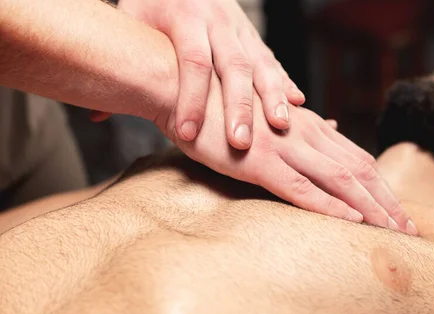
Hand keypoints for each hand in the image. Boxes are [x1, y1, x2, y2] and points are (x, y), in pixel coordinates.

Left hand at [116, 0, 304, 148]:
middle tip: (240, 142)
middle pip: (233, 66)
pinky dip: (286, 81)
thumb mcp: (132, 21)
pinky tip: (299, 103)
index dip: (190, 99)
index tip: (186, 134)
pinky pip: (273, 59)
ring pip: (261, 62)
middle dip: (238, 106)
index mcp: (185, 17)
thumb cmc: (153, 2)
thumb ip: (121, 65)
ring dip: (273, 96)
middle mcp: (218, 21)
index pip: (192, 62)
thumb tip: (97, 113)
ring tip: (281, 125)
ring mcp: (241, 27)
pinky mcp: (253, 34)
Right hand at [174, 73, 417, 234]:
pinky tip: (351, 222)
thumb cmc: (225, 109)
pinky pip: (302, 189)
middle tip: (412, 231)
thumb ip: (305, 127)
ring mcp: (285, 148)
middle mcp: (306, 135)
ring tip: (394, 233)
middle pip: (362, 170)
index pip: (359, 159)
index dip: (384, 187)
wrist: (184, 90)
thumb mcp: (271, 116)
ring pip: (341, 180)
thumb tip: (334, 127)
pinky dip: (331, 206)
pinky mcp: (260, 163)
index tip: (402, 213)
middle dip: (389, 202)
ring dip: (371, 208)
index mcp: (310, 127)